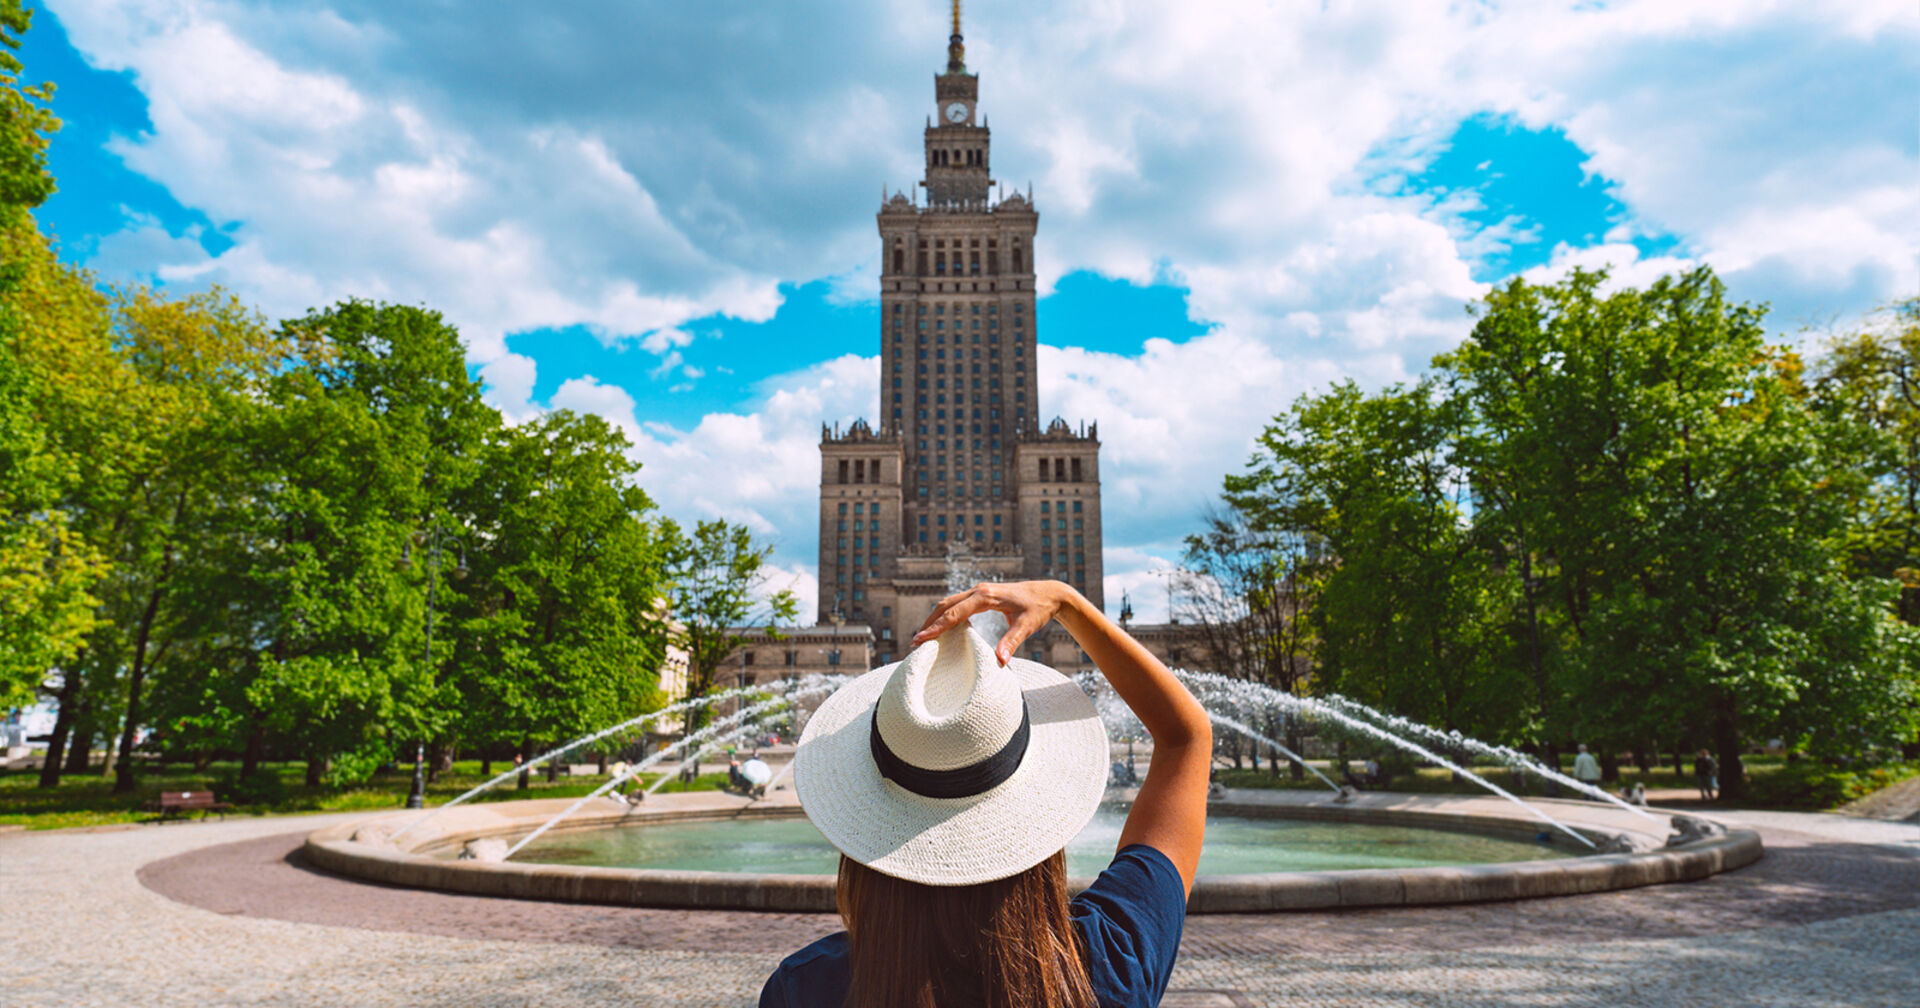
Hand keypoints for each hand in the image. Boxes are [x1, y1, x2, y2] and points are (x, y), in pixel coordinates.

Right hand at [911, 580, 1077, 664]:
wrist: (1049, 593)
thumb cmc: (1038, 609)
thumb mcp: (1027, 626)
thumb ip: (1012, 642)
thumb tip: (1000, 662)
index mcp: (986, 596)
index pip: (955, 612)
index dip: (936, 626)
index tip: (920, 638)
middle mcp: (979, 591)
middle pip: (945, 605)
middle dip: (929, 622)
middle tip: (915, 643)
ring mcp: (979, 592)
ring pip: (950, 602)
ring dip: (935, 618)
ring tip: (923, 637)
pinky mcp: (982, 596)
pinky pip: (958, 604)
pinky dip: (946, 615)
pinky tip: (942, 629)